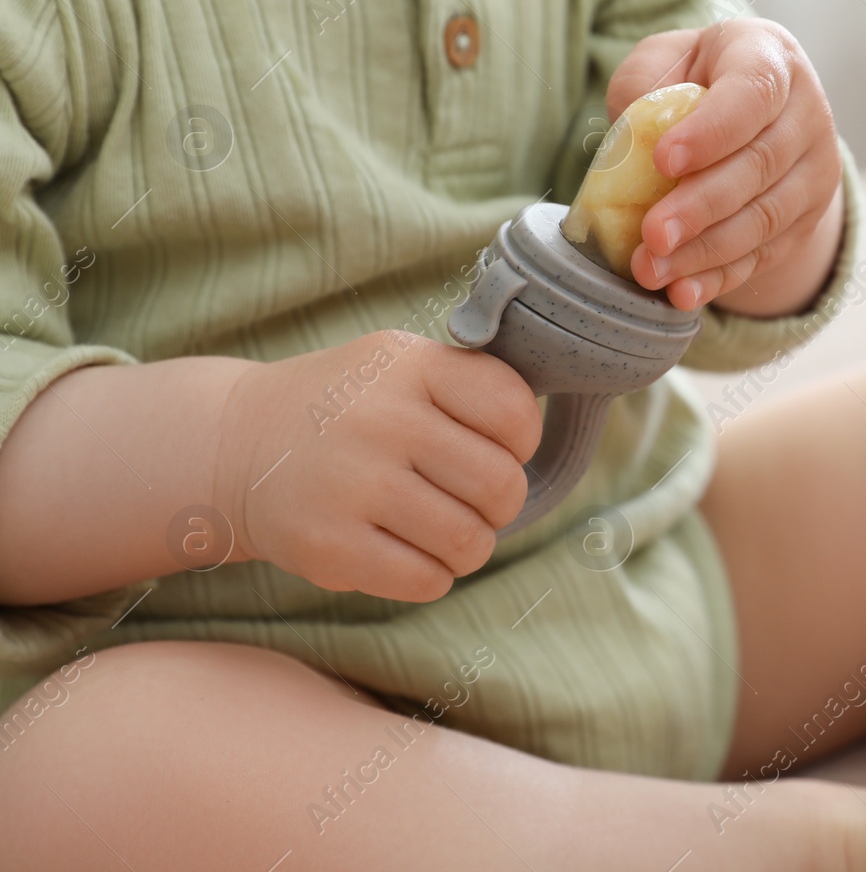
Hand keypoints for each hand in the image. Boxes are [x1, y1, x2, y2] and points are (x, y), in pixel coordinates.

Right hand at [213, 331, 540, 601]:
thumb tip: (546, 427)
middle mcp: (382, 420)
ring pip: (470, 542)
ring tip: (440, 529)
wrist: (237, 445)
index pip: (514, 413)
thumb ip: (471, 387)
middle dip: (498, 505)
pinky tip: (406, 552)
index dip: (520, 442)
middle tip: (469, 500)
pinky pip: (427, 581)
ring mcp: (353, 484)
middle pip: (502, 487)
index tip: (493, 447)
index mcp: (411, 366)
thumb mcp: (403, 368)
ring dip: (467, 546)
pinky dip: (431, 577)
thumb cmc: (350, 409)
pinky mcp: (328, 546)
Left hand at [605, 18, 843, 312]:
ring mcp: (815, 172)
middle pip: (761, 166)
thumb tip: (632, 141)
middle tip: (652, 235)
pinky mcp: (808, 220)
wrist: (751, 113)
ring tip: (652, 270)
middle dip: (702, 206)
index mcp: (771, 60)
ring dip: (706, 252)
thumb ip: (644, 87)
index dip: (711, 132)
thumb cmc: (695, 79)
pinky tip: (681, 294)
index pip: (752, 94)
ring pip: (766, 219)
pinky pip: (765, 255)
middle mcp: (807, 114)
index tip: (664, 162)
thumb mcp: (664, 61)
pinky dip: (720, 278)